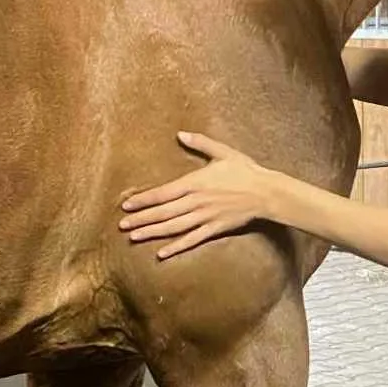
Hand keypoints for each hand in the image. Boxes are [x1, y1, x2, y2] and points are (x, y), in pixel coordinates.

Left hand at [119, 133, 276, 258]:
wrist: (265, 192)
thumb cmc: (245, 170)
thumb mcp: (222, 152)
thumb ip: (200, 143)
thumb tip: (181, 133)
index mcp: (195, 182)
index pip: (162, 193)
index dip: (143, 200)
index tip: (127, 206)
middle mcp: (196, 202)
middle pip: (163, 213)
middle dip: (141, 219)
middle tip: (122, 226)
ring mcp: (205, 217)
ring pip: (173, 228)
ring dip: (152, 233)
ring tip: (134, 237)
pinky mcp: (214, 229)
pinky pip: (192, 240)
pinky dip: (176, 247)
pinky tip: (161, 253)